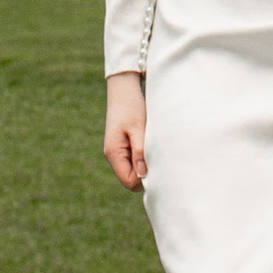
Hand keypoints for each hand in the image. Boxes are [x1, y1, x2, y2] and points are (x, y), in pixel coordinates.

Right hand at [103, 72, 147, 189]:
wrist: (124, 91)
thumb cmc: (131, 107)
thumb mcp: (138, 128)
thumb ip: (140, 152)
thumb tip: (143, 175)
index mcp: (114, 153)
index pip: (129, 181)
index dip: (144, 180)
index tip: (158, 168)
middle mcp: (113, 155)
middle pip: (130, 179)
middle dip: (145, 175)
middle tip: (160, 160)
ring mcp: (117, 152)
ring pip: (132, 171)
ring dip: (145, 165)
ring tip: (155, 151)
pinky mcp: (123, 147)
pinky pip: (133, 161)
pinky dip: (143, 158)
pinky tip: (151, 147)